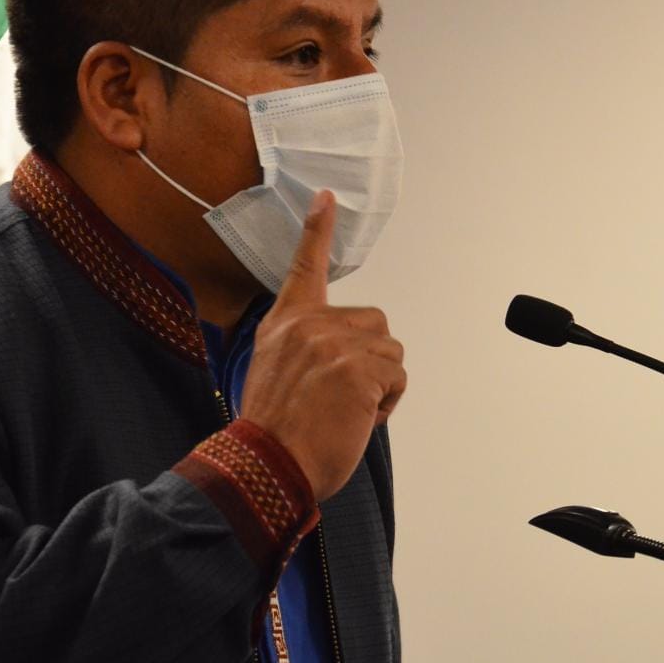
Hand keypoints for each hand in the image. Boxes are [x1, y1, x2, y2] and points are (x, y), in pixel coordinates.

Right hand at [241, 190, 406, 501]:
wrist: (267, 465)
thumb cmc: (274, 433)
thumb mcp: (273, 374)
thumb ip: (302, 349)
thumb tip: (336, 359)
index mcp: (284, 324)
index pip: (303, 268)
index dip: (316, 230)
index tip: (326, 197)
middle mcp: (307, 325)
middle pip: (374, 323)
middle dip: (372, 359)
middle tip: (342, 396)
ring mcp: (333, 343)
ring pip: (390, 351)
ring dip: (381, 384)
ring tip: (346, 411)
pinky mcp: (357, 367)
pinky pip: (396, 376)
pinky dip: (387, 402)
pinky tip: (358, 419)